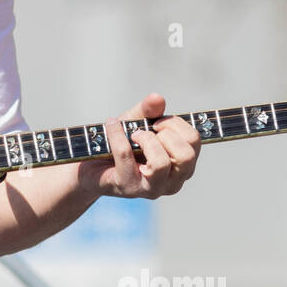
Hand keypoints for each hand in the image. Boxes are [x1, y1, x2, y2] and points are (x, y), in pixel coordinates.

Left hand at [79, 94, 200, 199]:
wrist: (91, 167)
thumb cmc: (122, 145)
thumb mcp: (138, 122)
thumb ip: (150, 110)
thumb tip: (157, 98)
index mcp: (183, 166)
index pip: (194, 141)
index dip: (176, 124)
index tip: (157, 122)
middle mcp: (173, 182)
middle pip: (186, 155)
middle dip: (166, 133)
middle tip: (148, 129)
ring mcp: (151, 189)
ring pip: (161, 163)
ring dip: (145, 139)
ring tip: (133, 135)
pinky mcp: (127, 187)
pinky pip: (125, 156)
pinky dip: (117, 135)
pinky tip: (111, 125)